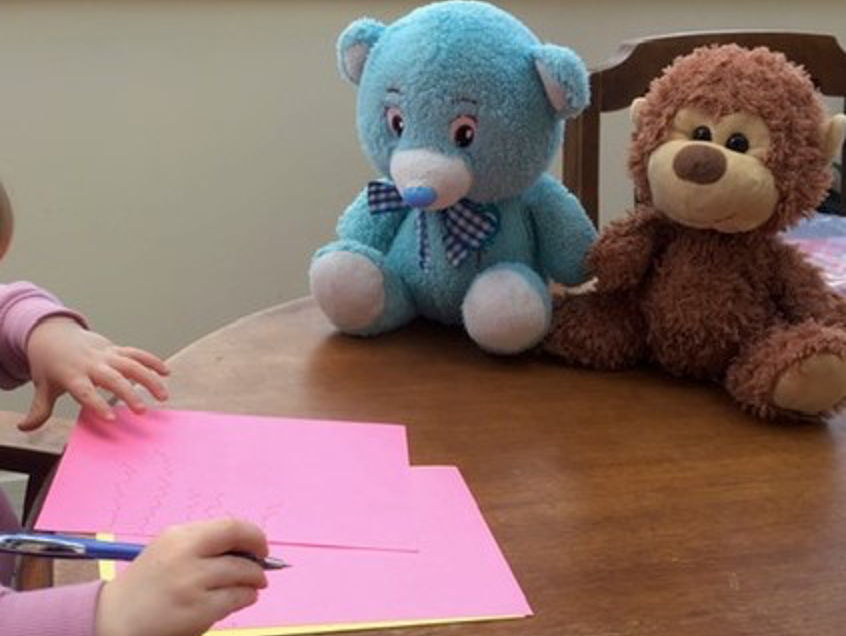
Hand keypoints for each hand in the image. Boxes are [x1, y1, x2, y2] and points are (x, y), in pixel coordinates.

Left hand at [19, 317, 168, 430]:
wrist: (53, 334)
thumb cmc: (50, 365)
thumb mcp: (43, 386)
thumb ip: (39, 409)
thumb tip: (25, 427)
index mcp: (72, 375)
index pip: (85, 391)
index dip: (97, 404)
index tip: (111, 418)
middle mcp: (92, 364)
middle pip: (113, 378)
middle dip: (129, 393)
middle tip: (142, 410)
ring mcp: (106, 355)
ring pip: (131, 364)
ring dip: (149, 379)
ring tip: (163, 395)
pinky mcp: (116, 349)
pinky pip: (136, 354)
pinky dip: (152, 361)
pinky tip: (166, 372)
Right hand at [96, 519, 269, 635]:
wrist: (113, 619)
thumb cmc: (148, 585)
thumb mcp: (169, 551)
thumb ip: (204, 544)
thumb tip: (249, 546)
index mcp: (178, 536)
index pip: (229, 526)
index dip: (253, 535)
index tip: (261, 545)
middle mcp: (184, 555)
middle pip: (240, 547)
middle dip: (259, 557)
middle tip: (263, 567)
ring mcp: (191, 583)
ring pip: (242, 574)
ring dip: (255, 580)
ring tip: (254, 585)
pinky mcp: (197, 610)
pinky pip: (236, 599)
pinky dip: (247, 597)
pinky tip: (244, 598)